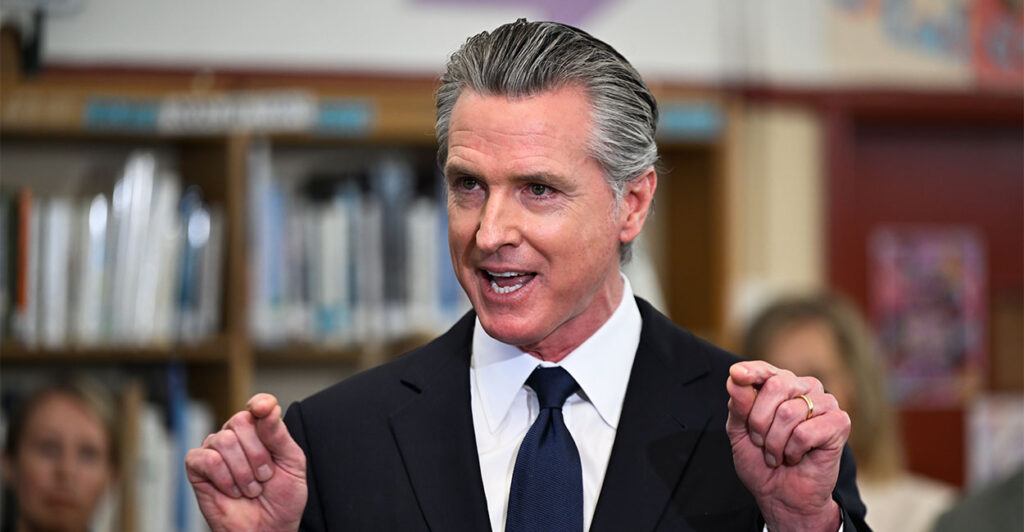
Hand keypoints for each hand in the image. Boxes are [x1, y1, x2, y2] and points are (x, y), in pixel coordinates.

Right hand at [185, 393, 306, 531]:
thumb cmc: (282, 499)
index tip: (262, 408)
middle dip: (257, 453)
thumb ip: (279, 435)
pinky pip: (207, 459)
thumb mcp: (292, 464)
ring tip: (251, 489)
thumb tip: (266, 409)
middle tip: (264, 476)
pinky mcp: (197, 467)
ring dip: (243, 472)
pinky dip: (224, 478)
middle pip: (240, 421)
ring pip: (224, 440)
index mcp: (261, 431)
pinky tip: (233, 491)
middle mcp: (237, 436)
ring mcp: (215, 450)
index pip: (259, 404)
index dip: (260, 403)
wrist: (268, 529)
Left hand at [726, 361, 849, 531]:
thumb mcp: (739, 432)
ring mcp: (825, 403)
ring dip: (774, 442)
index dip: (751, 371)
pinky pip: (805, 432)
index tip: (737, 374)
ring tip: (777, 454)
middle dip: (759, 421)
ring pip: (789, 412)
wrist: (782, 496)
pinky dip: (793, 450)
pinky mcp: (839, 423)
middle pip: (775, 386)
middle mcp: (804, 388)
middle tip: (760, 442)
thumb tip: (736, 377)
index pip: (764, 369)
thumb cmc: (761, 462)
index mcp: (780, 385)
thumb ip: (738, 405)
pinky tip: (797, 457)